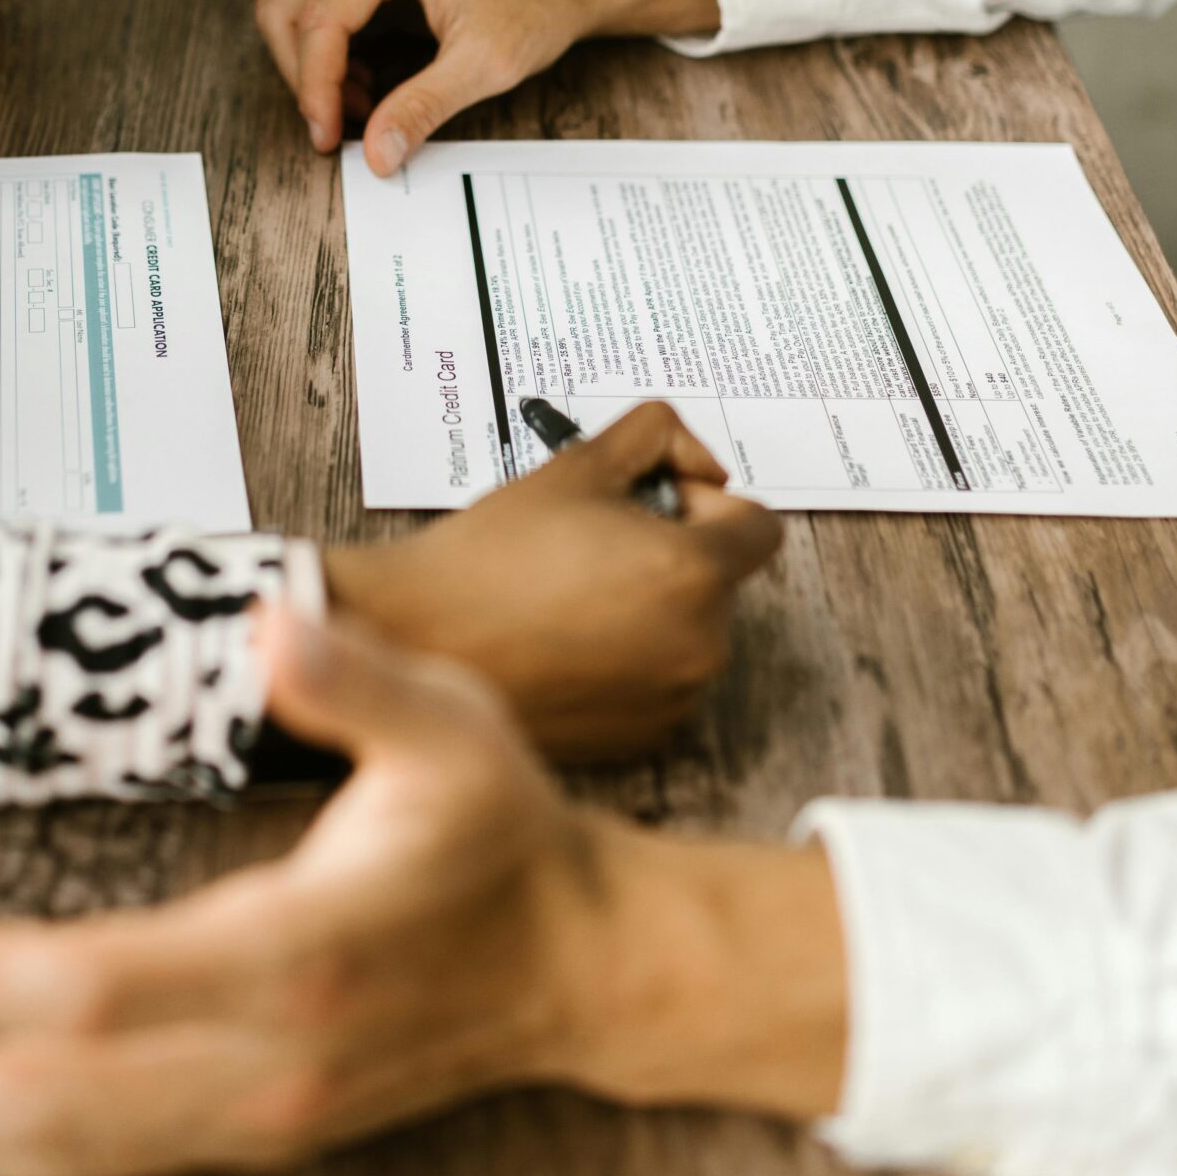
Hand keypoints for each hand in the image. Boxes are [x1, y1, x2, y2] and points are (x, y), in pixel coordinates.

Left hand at [0, 610, 845, 1175]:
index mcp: (303, 952)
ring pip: (66, 1152)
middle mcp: (267, 1058)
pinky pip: (102, 1157)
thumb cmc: (500, 831)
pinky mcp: (253, 1126)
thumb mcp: (453, 722)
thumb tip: (268, 620)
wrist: (584, 967)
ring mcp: (257, 1110)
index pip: (98, 987)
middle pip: (51, 1103)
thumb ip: (355, 678)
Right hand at [254, 0, 719, 175]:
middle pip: (288, 10)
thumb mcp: (486, 64)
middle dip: (305, 77)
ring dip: (315, 69)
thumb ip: (424, 108)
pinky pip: (320, 16)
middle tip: (340, 129)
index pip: (319, 19)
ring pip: (294, 12)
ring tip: (367, 107)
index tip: (329, 138)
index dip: (315, 86)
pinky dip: (332, 61)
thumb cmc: (539, 3)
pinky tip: (373, 89)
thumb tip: (376, 154)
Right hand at [327, 402, 779, 760]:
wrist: (417, 642)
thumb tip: (697, 458)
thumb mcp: (577, 465)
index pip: (759, 528)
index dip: (710, 503)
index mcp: (694, 573)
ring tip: (569, 594)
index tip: (658, 502)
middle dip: (671, 553)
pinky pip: (661, 683)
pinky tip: (565, 641)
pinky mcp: (641, 740)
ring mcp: (672, 700)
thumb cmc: (488, 558)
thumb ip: (655, 435)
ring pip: (689, 632)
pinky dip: (630, 660)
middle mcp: (700, 645)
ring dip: (651, 608)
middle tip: (593, 543)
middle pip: (720, 580)